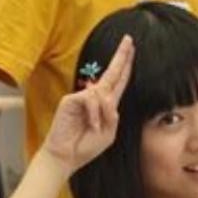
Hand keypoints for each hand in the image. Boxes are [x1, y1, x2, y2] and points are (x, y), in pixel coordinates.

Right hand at [41, 36, 134, 173]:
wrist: (66, 157)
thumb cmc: (86, 146)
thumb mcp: (109, 132)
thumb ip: (113, 115)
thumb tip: (107, 98)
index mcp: (106, 104)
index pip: (119, 81)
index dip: (126, 66)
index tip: (132, 50)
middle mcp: (94, 97)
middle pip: (111, 73)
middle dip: (121, 56)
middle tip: (128, 40)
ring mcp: (81, 97)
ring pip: (103, 93)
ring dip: (103, 113)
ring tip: (95, 127)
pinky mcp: (70, 100)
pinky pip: (90, 99)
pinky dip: (93, 113)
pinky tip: (89, 124)